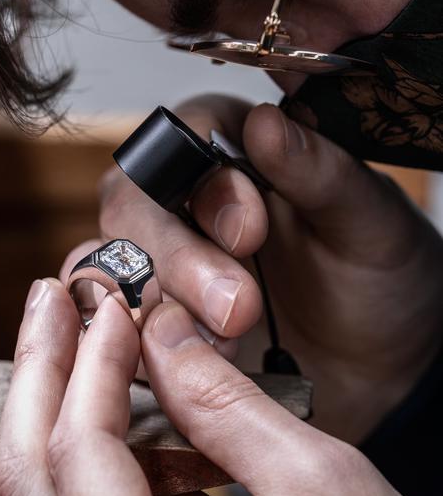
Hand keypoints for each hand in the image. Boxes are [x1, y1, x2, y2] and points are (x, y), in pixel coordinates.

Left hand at [0, 282, 442, 495]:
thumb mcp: (315, 484)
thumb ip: (219, 400)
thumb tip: (161, 331)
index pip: (79, 448)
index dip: (91, 359)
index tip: (108, 305)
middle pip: (29, 485)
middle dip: (42, 378)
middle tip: (54, 305)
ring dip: (64, 428)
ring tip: (92, 356)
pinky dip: (98, 487)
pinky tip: (132, 440)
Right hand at [99, 96, 442, 441]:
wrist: (386, 370)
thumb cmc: (383, 280)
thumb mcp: (370, 222)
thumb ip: (320, 172)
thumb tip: (265, 125)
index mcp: (236, 153)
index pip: (183, 140)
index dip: (204, 186)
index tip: (250, 233)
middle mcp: (187, 204)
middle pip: (131, 207)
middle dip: (178, 260)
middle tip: (238, 308)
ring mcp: (164, 266)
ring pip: (108, 266)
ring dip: (156, 308)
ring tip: (226, 345)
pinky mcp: (153, 325)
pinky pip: (110, 327)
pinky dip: (136, 349)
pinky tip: (192, 364)